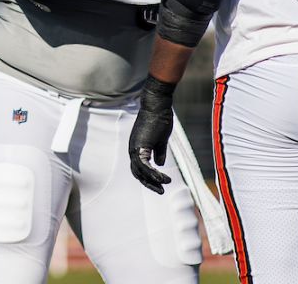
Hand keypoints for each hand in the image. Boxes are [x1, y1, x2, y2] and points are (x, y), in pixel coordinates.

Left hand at [128, 77, 174, 193]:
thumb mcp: (160, 139)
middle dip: (149, 183)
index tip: (160, 184)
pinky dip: (152, 174)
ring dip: (152, 180)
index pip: (140, 168)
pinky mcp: (139, 146)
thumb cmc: (159, 119)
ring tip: (165, 186)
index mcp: (138, 148)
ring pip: (140, 171)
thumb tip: (160, 164)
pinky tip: (163, 179)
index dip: (149, 178)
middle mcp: (133, 149)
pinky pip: (144, 165)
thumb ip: (159, 152)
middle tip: (161, 191)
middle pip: (137, 173)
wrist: (157, 106)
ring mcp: (135, 148)